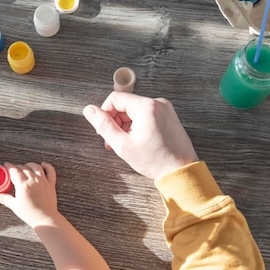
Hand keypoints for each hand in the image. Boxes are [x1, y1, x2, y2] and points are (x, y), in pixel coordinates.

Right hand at [0, 162, 58, 227]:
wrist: (45, 219)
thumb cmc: (30, 214)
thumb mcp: (14, 206)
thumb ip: (4, 199)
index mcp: (23, 185)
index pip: (14, 171)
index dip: (9, 166)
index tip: (6, 165)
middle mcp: (33, 181)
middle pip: (24, 168)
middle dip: (17, 167)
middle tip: (13, 170)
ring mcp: (43, 181)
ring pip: (36, 167)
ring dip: (29, 165)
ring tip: (25, 167)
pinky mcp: (51, 184)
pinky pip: (50, 171)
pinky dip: (47, 166)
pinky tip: (43, 164)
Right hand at [83, 92, 198, 179]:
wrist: (180, 171)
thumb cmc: (155, 160)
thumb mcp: (123, 144)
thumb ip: (104, 125)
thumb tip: (89, 110)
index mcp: (146, 106)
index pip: (115, 98)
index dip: (105, 114)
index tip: (105, 131)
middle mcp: (157, 103)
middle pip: (125, 104)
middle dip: (116, 121)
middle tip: (113, 141)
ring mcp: (165, 109)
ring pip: (134, 110)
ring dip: (126, 125)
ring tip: (126, 143)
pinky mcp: (168, 115)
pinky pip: (146, 115)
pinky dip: (137, 125)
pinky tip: (136, 141)